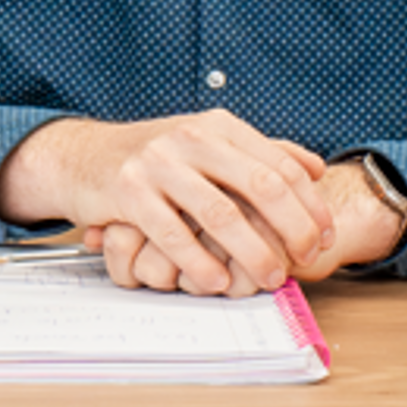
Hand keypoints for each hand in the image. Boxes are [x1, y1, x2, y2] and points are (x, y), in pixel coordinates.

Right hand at [0, 110, 332, 296]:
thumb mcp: (206, 142)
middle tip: (304, 260)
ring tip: (268, 279)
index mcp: (219, 126)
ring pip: (221, 215)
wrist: (81, 156)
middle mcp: (191, 138)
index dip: (310, 204)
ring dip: (252, 253)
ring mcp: (158, 163)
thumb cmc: (152, 158)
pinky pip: (173, 234)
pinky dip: (199, 262)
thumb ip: (258, 153)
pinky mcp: (128, 191)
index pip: (281, 165)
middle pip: (261, 187)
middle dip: (292, 229)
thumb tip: (315, 169)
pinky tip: (216, 281)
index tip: (325, 236)